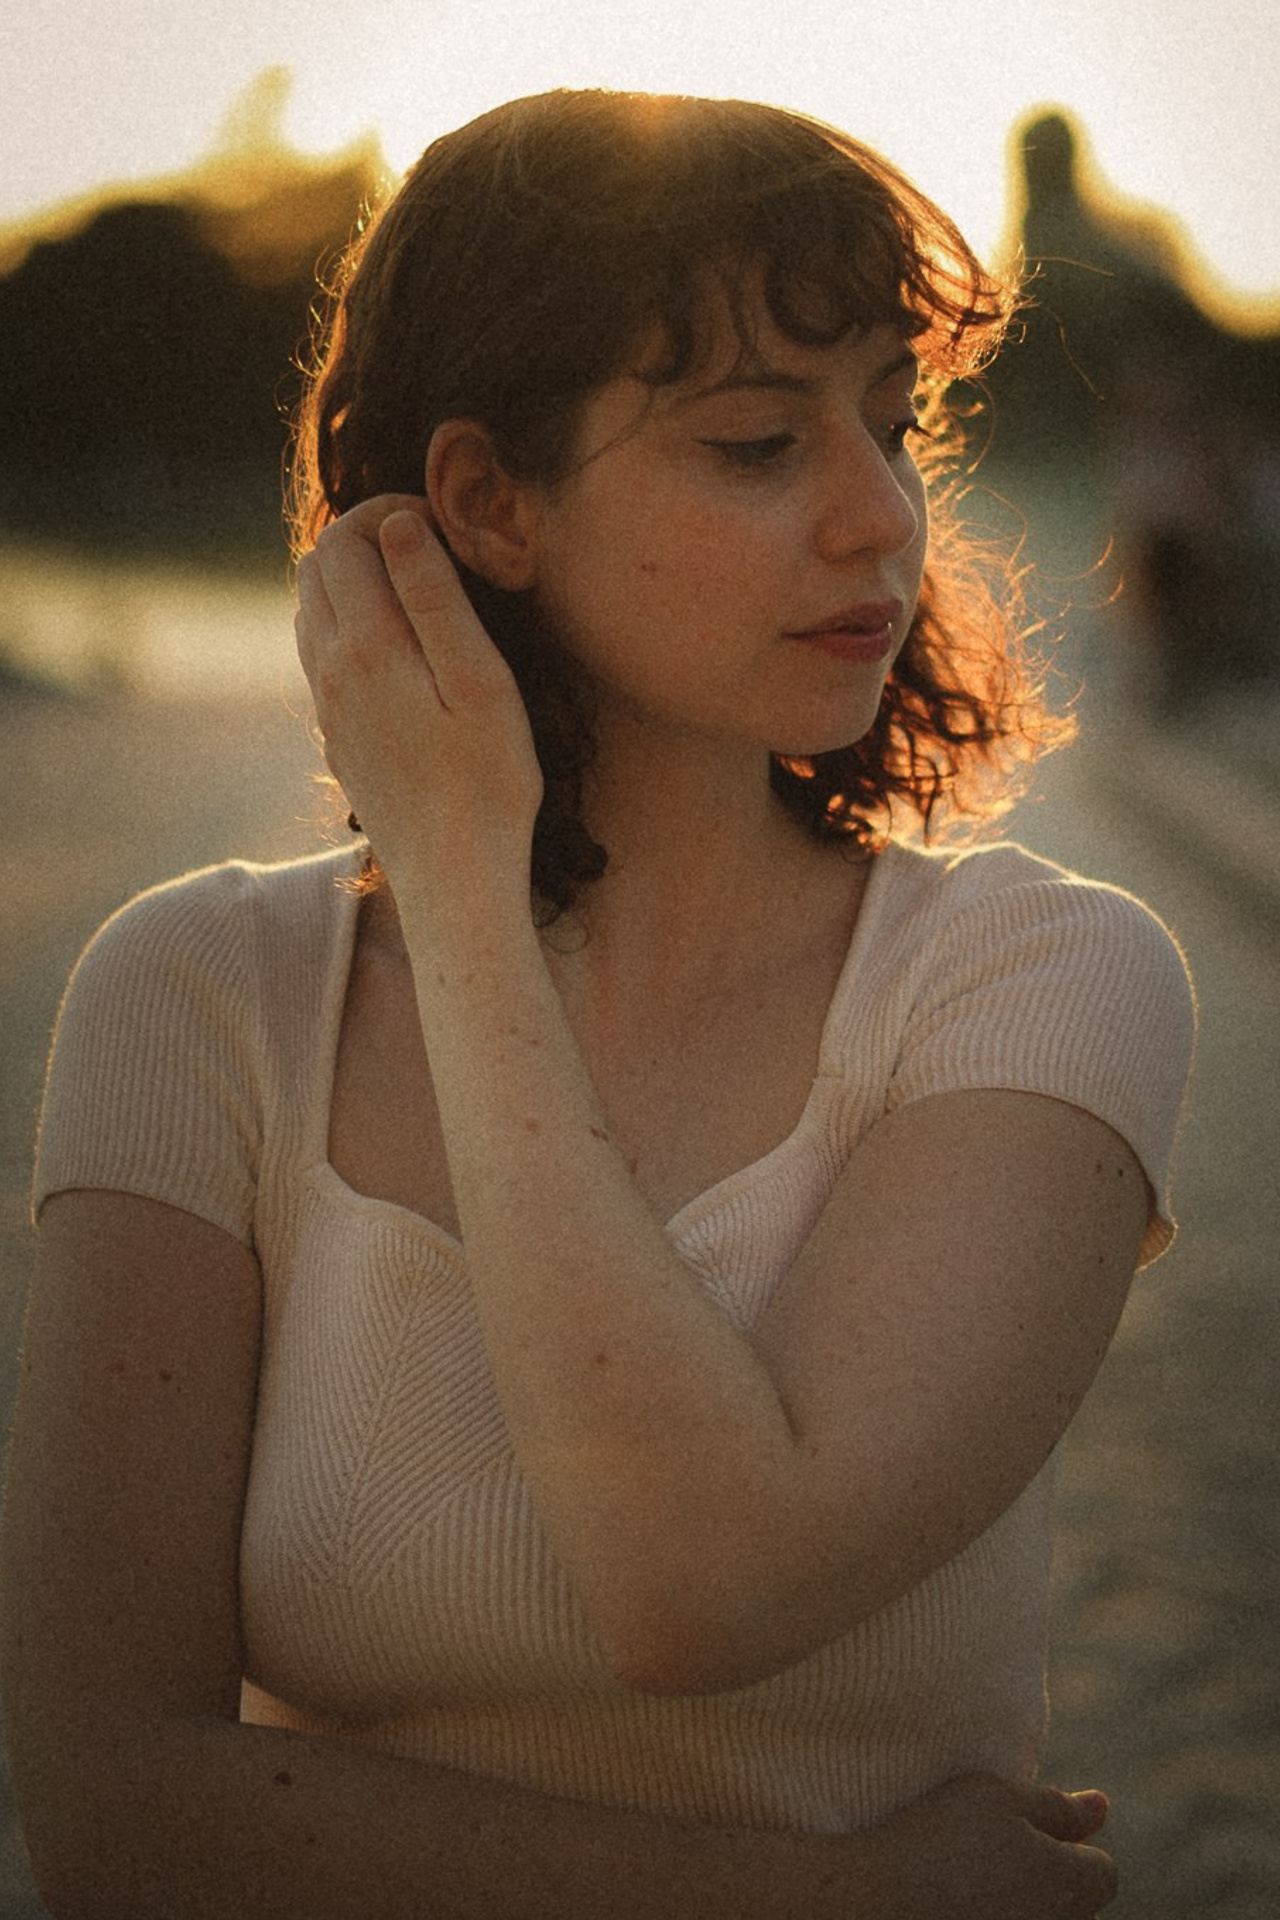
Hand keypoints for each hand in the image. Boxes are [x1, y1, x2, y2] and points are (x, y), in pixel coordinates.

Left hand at [295, 496, 543, 907]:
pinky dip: (349, 625)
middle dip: (364, 535)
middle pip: (317, 566)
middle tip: (432, 545)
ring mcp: (328, 708)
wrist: (453, 878)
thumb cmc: (487, 783)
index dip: (391, 510)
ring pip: (311, 610)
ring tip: (416, 587)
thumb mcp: (481, 683)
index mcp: (368, 647)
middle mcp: (332, 671)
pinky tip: (401, 646)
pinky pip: (321, 656)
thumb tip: (397, 524)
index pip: (347, 538)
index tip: (447, 524)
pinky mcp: (336, 738)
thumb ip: (436, 599)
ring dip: (353, 580)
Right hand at [863, 1773, 1117, 1918]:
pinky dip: (986, 1915)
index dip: (1066, 1846)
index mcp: (1071, 1886)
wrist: (874, 1902)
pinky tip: (949, 1907)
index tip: (1017, 1834)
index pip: (1101, 1872)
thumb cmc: (938, 1837)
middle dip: (1043, 1881)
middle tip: (985, 1856)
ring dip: (1015, 1904)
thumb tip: (1103, 1806)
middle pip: (1070, 1904)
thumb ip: (1057, 1805)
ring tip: (961, 1884)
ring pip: (1035, 1917)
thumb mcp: (997, 1797)